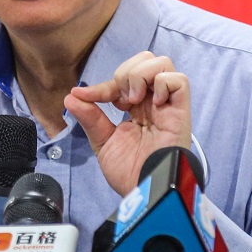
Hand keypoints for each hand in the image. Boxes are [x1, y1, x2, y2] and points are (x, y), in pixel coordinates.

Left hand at [64, 51, 191, 195]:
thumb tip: (70, 96)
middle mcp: (154, 103)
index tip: (85, 96)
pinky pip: (179, 80)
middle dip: (126, 72)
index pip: (121, 80)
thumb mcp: (103, 142)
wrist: (143, 192)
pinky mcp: (181, 112)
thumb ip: (90, 118)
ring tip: (134, 101)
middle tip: (121, 99)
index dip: (102, 85)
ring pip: (162, 63)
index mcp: (137, 109)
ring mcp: (168, 106)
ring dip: (140, 75)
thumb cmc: (128, 172)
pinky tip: (152, 103)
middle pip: (146, 60)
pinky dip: (161, 83)